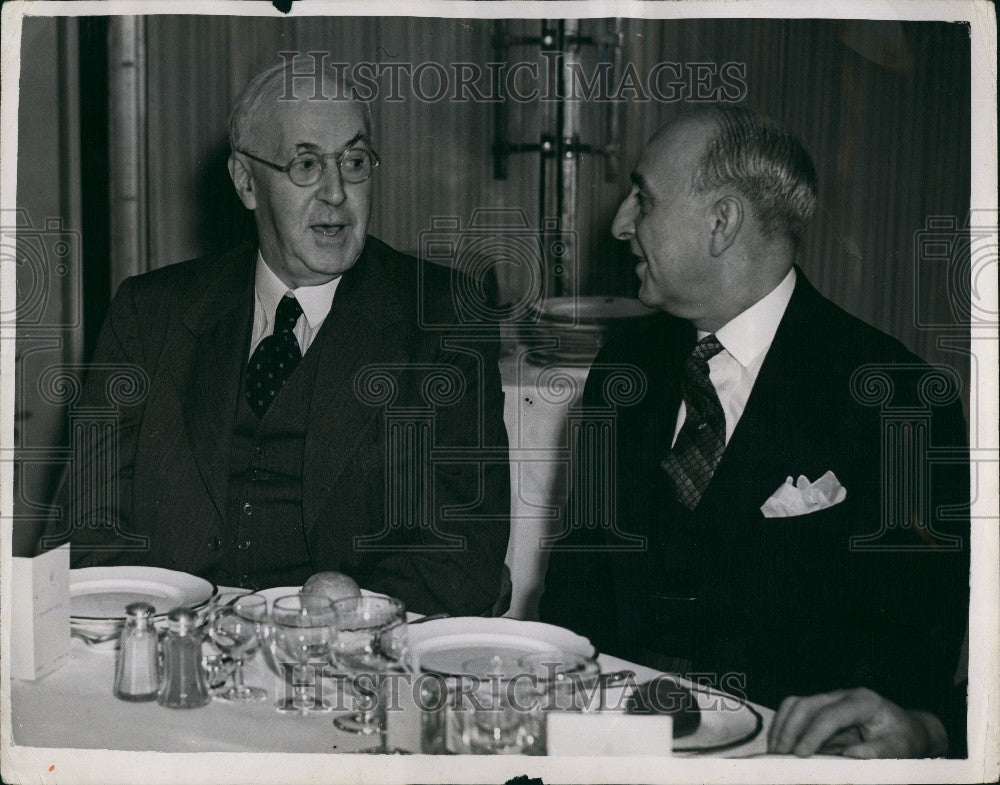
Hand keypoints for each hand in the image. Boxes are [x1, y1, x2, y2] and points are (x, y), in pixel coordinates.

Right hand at [767, 687, 947, 757]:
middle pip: (806, 704)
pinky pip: (796, 713)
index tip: (800, 754)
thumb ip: (876, 752)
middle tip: (780, 755)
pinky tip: (780, 744)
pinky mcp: (822, 708)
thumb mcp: (899, 749)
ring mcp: (830, 699)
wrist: (908, 728)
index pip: (830, 715)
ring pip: (796, 704)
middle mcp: (842, 695)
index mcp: (863, 702)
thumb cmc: (904, 739)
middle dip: (789, 729)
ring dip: (782, 726)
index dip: (812, 734)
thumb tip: (848, 755)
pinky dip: (784, 727)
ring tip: (775, 751)